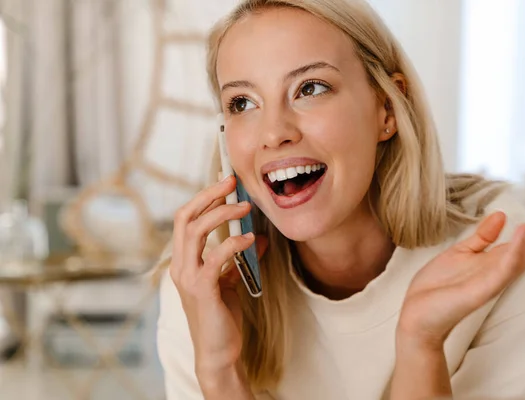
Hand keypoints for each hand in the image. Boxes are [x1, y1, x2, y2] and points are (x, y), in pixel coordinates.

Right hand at [170, 175, 267, 382]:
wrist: (219, 352)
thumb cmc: (221, 317)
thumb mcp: (230, 282)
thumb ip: (239, 259)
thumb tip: (258, 236)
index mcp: (184, 261)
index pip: (186, 219)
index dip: (204, 198)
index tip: (226, 183)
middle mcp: (180, 266)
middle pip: (185, 217)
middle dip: (208, 196)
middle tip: (232, 182)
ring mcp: (188, 277)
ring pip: (195, 231)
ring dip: (221, 214)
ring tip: (245, 207)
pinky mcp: (202, 290)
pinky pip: (215, 258)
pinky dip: (233, 243)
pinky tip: (250, 239)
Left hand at [397, 171, 524, 348]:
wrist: (418, 315)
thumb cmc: (439, 288)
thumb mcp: (461, 253)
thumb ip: (483, 237)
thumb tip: (501, 215)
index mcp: (500, 257)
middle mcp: (505, 266)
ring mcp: (497, 278)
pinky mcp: (484, 288)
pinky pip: (506, 268)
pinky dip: (517, 249)